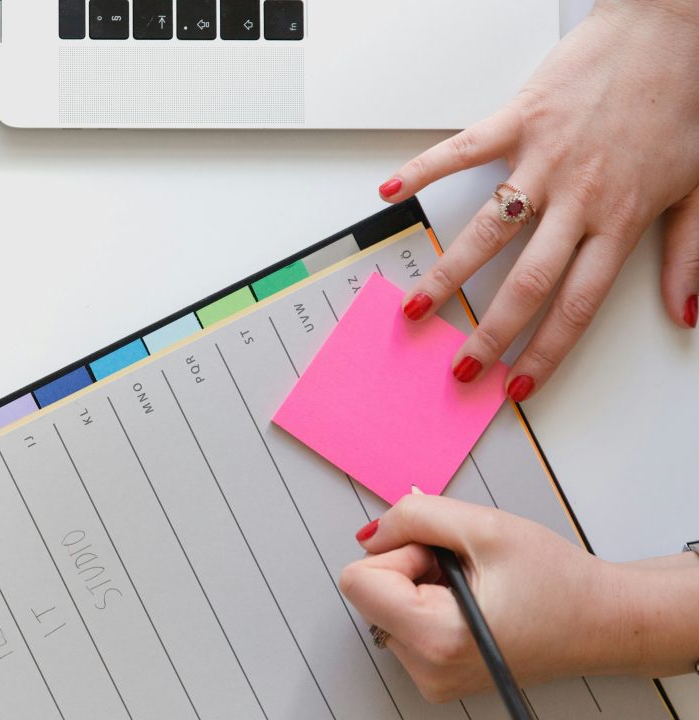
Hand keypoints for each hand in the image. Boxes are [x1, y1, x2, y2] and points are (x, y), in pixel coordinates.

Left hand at [339, 495, 628, 701]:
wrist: (605, 622)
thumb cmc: (559, 581)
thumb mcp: (484, 526)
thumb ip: (414, 517)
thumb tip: (371, 532)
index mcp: (437, 639)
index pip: (358, 581)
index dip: (398, 553)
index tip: (442, 555)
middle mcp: (427, 669)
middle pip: (368, 593)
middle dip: (410, 567)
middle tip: (465, 570)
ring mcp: (430, 677)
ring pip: (385, 605)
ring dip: (421, 584)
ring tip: (476, 588)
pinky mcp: (436, 675)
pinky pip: (403, 622)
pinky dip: (429, 603)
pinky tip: (473, 604)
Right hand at [378, 0, 698, 401]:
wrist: (673, 29)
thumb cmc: (685, 101)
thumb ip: (689, 255)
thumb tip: (684, 312)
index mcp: (621, 219)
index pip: (577, 305)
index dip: (545, 353)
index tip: (517, 385)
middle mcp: (578, 197)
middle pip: (525, 283)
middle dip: (488, 335)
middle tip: (459, 366)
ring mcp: (543, 159)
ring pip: (486, 232)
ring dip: (447, 275)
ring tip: (417, 306)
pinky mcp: (519, 119)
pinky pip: (460, 151)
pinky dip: (422, 170)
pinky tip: (392, 192)